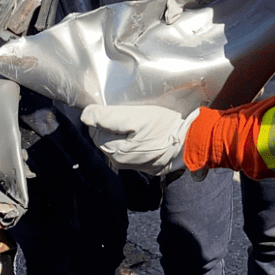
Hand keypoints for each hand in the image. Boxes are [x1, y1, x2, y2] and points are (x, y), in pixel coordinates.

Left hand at [81, 104, 199, 175]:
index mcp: (113, 150)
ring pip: (117, 141)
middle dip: (114, 124)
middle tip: (133, 115)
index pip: (94, 129)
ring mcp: (131, 164)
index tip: (122, 110)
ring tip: (141, 122)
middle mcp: (118, 161)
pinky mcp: (142, 163)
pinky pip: (130, 148)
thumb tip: (85, 115)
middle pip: (104, 136)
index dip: (105, 116)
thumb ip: (107, 117)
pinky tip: (146, 132)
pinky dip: (134, 139)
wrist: (189, 143)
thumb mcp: (134, 117)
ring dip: (124, 131)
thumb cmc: (163, 128)